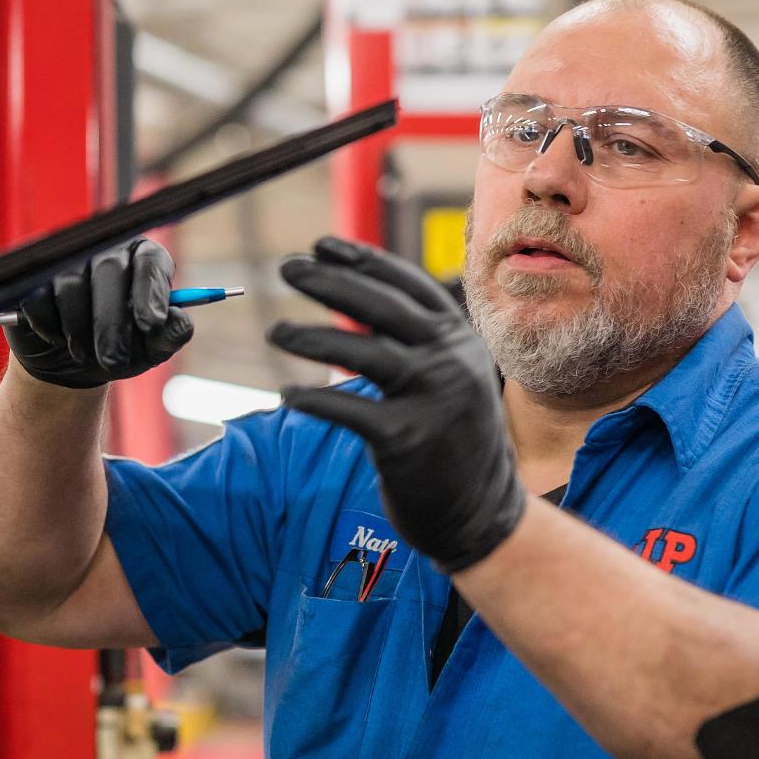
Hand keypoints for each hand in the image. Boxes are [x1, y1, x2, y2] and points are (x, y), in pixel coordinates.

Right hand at [5, 239, 192, 388]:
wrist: (70, 363)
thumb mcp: (149, 349)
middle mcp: (105, 249)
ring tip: (85, 355)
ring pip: (71, 288)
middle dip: (111, 324)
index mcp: (142, 258)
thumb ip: (170, 335)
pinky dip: (51, 329)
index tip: (152, 324)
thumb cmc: (118, 348)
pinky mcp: (32, 278)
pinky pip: (39, 301)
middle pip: (108, 272)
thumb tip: (182, 322)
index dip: (151, 292)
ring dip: (79, 332)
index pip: (150, 262)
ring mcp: (66, 260)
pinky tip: (59, 340)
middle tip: (114, 362)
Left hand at [268, 237, 523, 572]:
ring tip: (276, 332)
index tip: (321, 245)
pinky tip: (288, 394)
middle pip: (381, 307)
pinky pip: (349, 411)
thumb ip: (417, 341)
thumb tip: (357, 294)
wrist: (482, 513)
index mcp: (459, 339)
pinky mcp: (408, 439)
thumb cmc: (452, 441)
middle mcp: (452, 361)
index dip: (363, 260)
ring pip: (365, 352)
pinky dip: (314, 400)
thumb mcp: (451, 377)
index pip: (407, 285)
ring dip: (313, 338)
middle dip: (330, 282)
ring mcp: (433, 398)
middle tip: (287, 267)